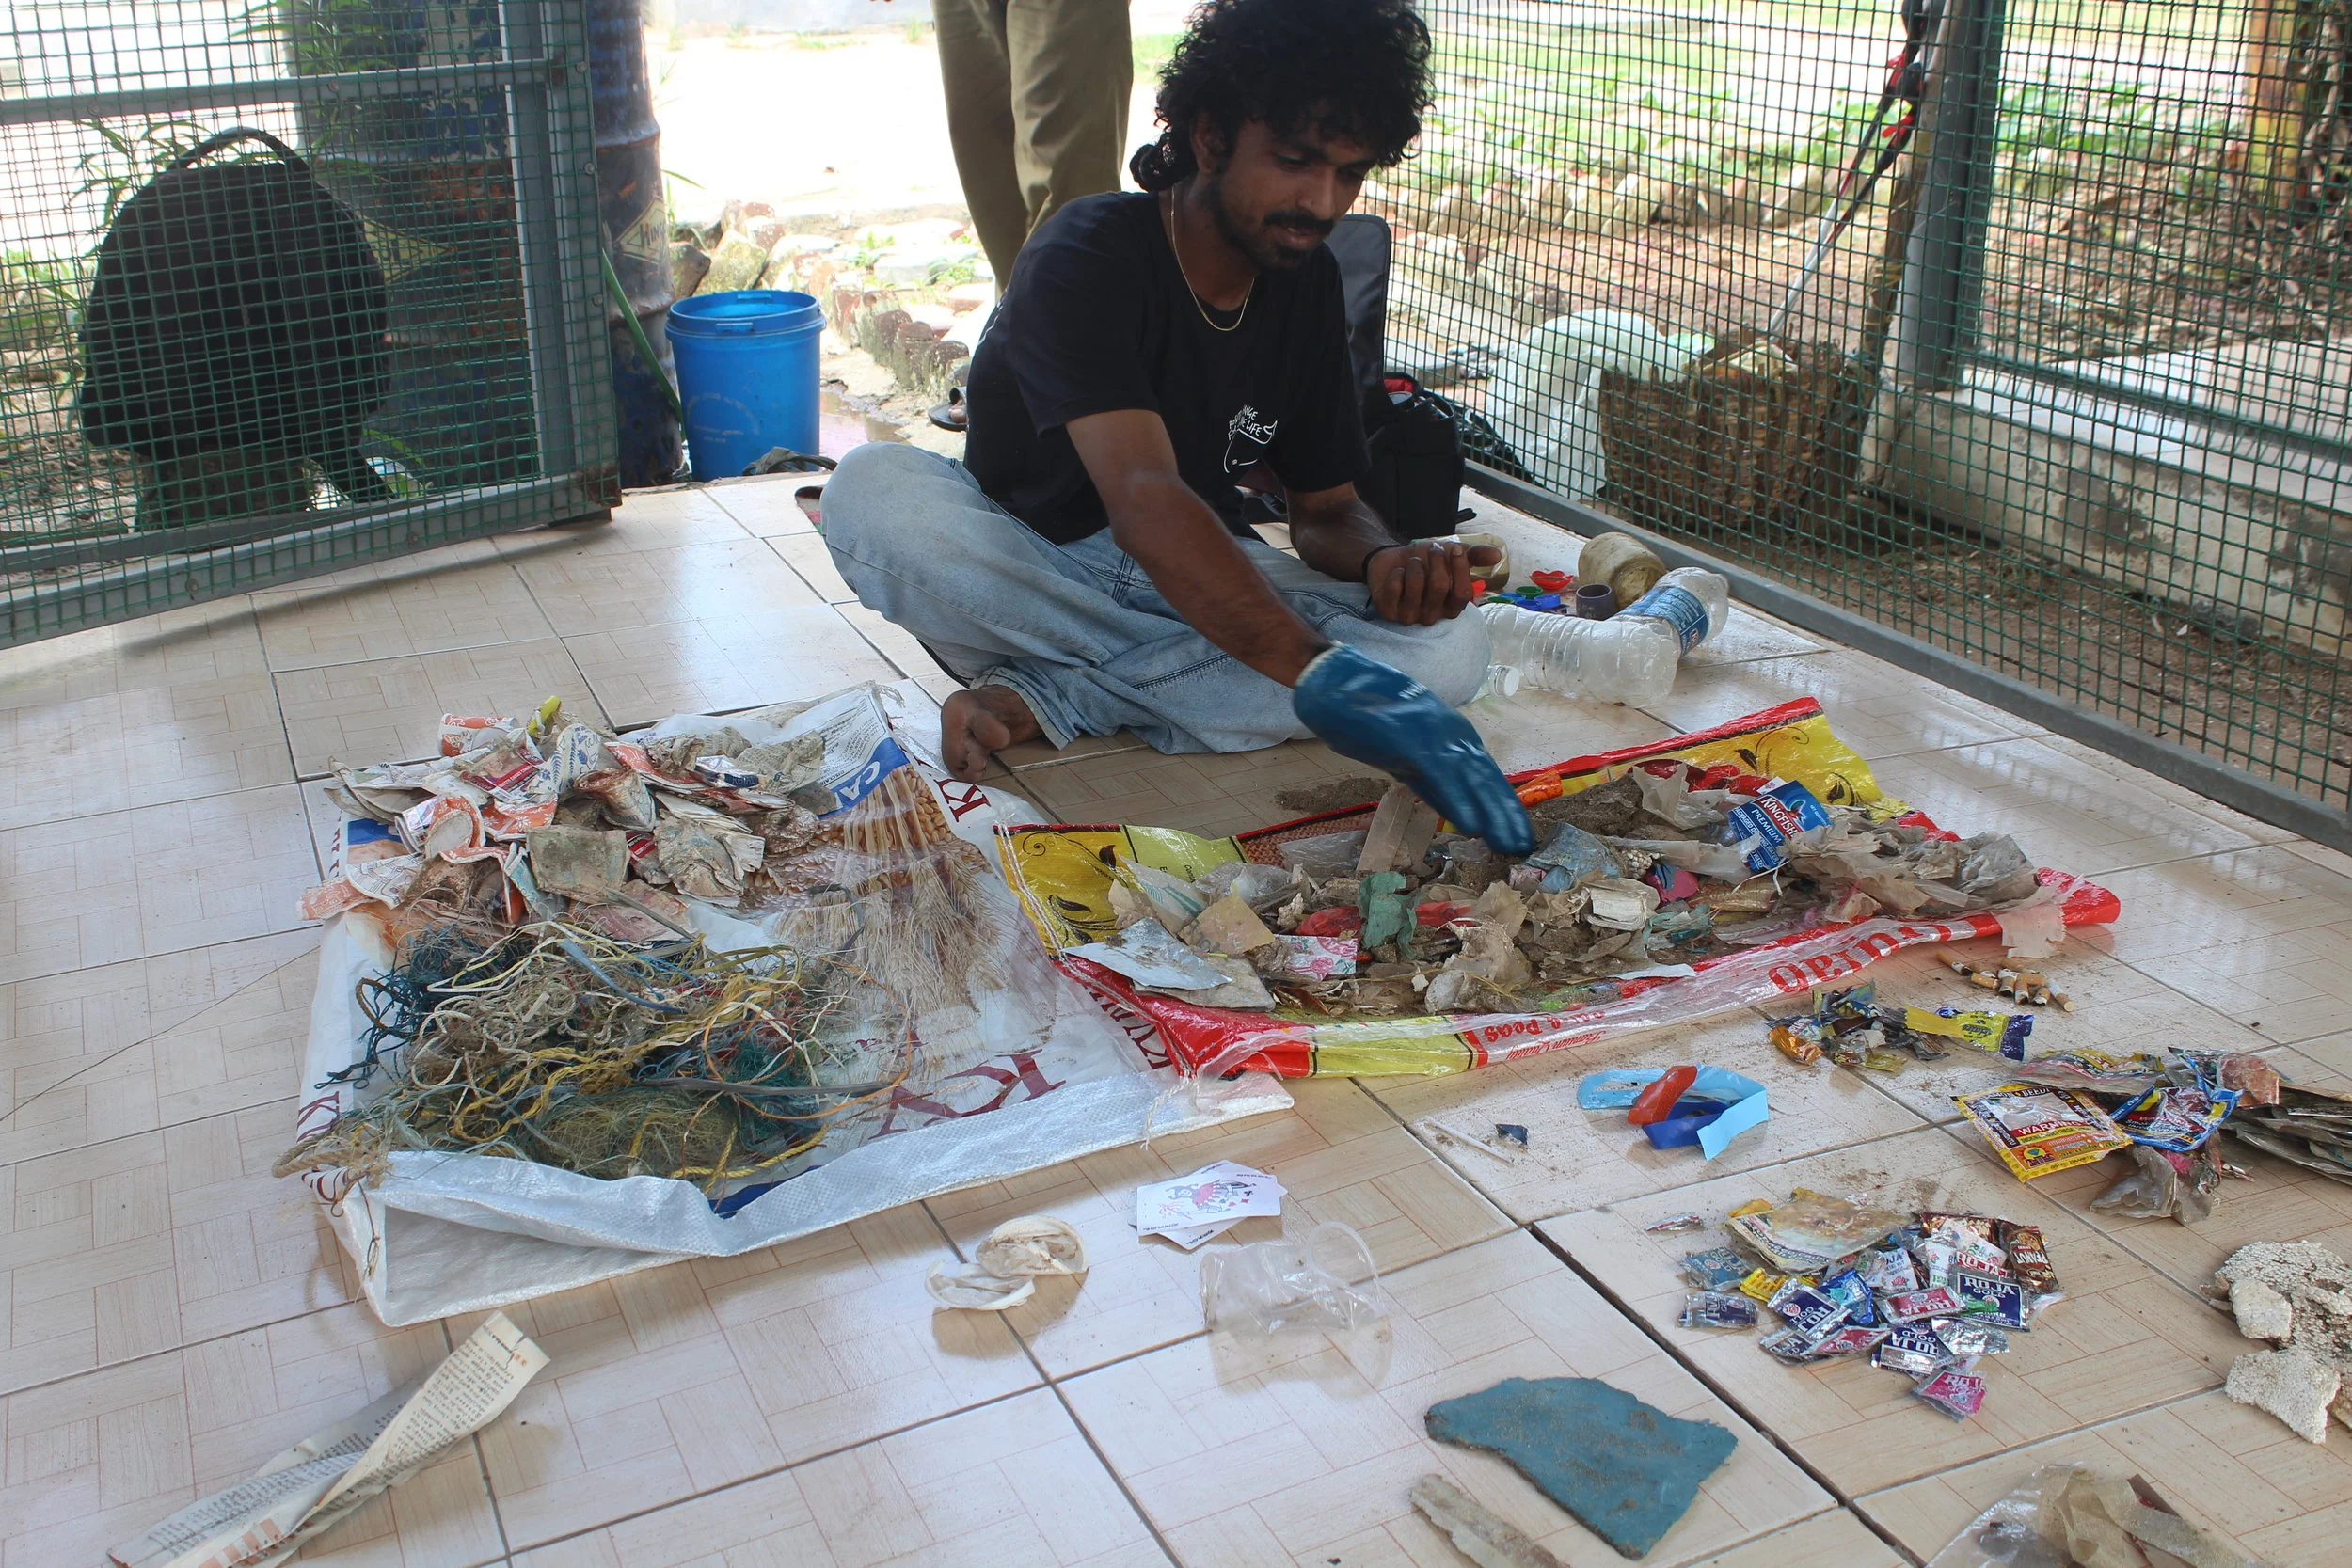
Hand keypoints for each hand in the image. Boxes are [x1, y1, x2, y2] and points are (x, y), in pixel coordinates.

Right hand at [1291, 645, 1532, 855]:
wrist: (1334, 682)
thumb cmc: (1367, 716)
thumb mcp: (1406, 752)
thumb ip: (1431, 776)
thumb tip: (1455, 806)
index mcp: (1451, 737)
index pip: (1486, 777)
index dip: (1504, 808)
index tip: (1519, 836)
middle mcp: (1451, 734)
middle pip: (1487, 779)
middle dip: (1507, 815)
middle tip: (1525, 848)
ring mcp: (1433, 735)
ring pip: (1472, 779)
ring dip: (1493, 814)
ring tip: (1509, 844)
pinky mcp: (1411, 739)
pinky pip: (1441, 775)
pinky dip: (1458, 800)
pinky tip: (1472, 825)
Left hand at [1364, 540, 1501, 625]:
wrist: (1390, 563)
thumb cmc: (1425, 562)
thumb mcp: (1450, 555)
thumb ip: (1473, 555)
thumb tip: (1497, 555)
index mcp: (1451, 606)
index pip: (1462, 593)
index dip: (1460, 569)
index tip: (1455, 548)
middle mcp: (1433, 616)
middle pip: (1440, 587)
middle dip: (1436, 561)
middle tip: (1432, 549)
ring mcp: (1410, 617)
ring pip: (1417, 585)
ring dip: (1415, 565)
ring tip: (1414, 562)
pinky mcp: (1389, 613)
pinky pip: (1395, 589)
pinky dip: (1397, 573)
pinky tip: (1397, 573)